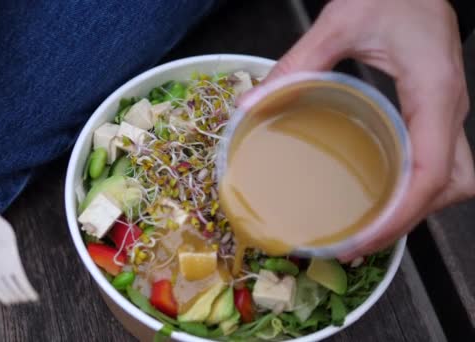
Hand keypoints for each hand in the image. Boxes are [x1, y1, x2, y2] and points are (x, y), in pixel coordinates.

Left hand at [244, 0, 474, 258]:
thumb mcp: (340, 22)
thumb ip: (297, 62)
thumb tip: (252, 105)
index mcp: (434, 91)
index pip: (433, 170)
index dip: (402, 213)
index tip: (365, 237)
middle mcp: (450, 108)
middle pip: (451, 186)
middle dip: (409, 220)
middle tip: (360, 239)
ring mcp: (447, 111)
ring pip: (453, 180)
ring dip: (416, 209)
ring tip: (368, 227)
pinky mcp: (436, 111)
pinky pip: (439, 162)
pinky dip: (414, 188)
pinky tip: (381, 194)